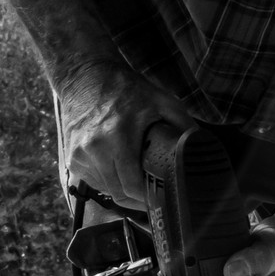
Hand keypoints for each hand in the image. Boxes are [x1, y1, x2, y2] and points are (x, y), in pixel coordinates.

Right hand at [58, 58, 194, 209]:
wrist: (85, 75)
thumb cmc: (125, 88)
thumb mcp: (162, 100)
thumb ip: (184, 125)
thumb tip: (203, 148)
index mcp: (117, 137)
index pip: (132, 187)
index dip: (148, 198)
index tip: (161, 199)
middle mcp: (94, 149)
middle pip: (119, 194)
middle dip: (138, 199)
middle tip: (153, 195)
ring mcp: (80, 155)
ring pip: (106, 190)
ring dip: (122, 190)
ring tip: (136, 179)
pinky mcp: (72, 158)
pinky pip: (93, 181)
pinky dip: (108, 181)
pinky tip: (118, 169)